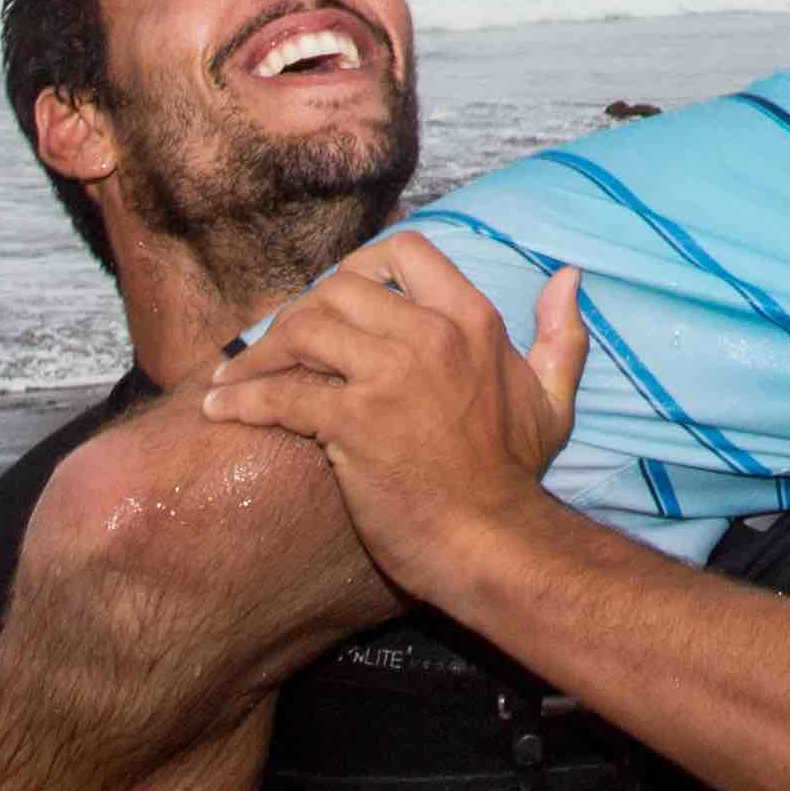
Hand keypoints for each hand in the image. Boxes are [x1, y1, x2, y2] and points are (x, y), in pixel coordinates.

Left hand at [200, 235, 586, 599]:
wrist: (491, 539)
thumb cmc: (515, 475)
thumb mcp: (553, 398)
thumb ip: (562, 334)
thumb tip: (569, 276)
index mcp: (472, 321)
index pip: (405, 251)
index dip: (360, 263)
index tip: (335, 294)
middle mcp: (430, 336)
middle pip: (339, 287)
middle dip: (299, 310)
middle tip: (277, 345)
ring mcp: (390, 377)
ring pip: (304, 329)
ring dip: (260, 351)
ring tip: (237, 375)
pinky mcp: (353, 423)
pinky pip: (282, 394)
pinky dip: (242, 399)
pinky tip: (220, 408)